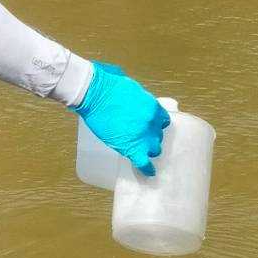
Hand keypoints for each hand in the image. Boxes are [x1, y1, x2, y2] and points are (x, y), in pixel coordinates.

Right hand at [71, 62, 170, 176]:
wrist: (94, 93)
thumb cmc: (109, 84)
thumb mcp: (132, 87)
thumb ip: (139, 98)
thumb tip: (136, 100)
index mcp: (153, 107)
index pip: (163, 121)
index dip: (157, 125)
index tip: (153, 128)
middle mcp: (152, 123)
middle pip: (158, 136)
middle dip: (152, 137)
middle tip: (143, 138)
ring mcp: (142, 136)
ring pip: (154, 149)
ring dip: (148, 150)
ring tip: (142, 152)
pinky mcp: (130, 148)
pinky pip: (143, 163)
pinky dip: (147, 169)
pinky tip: (149, 173)